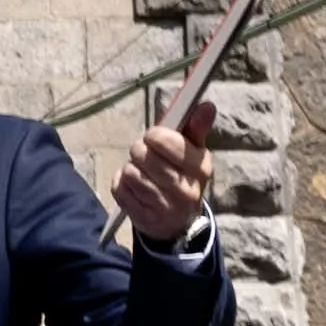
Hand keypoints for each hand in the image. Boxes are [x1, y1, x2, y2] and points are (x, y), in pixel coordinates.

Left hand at [115, 101, 217, 247]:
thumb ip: (196, 127)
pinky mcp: (143, 218)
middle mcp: (185, 190)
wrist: (178, 220)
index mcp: (200, 168)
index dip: (155, 135)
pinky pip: (119, 188)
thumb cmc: (182, 174)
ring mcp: (164, 207)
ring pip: (129, 172)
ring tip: (144, 173)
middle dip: (141, 151)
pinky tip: (136, 188)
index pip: (166, 141)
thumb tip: (207, 105)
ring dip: (132, 168)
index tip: (155, 137)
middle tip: (147, 156)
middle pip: (142, 154)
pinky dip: (122, 184)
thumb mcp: (193, 151)